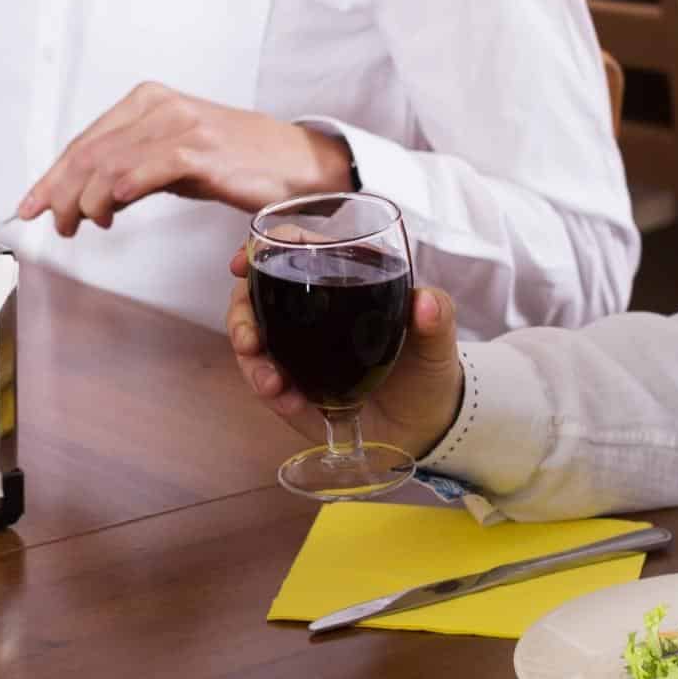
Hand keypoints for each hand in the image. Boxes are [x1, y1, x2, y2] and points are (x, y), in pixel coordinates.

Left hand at [17, 83, 353, 236]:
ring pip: (109, 163)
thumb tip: (89, 196)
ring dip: (85, 201)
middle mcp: (158, 106)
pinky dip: (119, 191)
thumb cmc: (234, 162)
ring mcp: (179, 125)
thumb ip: (130, 169)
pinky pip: (146, 170)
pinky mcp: (199, 150)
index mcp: (146, 101)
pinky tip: (108, 211)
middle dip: (60, 192)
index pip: (86, 141)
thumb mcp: (173, 159)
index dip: (52, 177)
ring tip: (81, 226)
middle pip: (89, 152)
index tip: (30, 205)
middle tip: (51, 223)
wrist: (296, 163)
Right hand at [226, 249, 466, 457]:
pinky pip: (267, 385)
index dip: (260, 252)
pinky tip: (288, 401)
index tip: (242, 263)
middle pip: (254, 298)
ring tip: (270, 382)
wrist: (424, 426)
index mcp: (339, 282)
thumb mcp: (438, 340)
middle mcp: (310, 313)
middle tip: (248, 339)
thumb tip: (426, 303)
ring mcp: (296, 352)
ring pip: (252, 343)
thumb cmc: (427, 368)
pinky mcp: (293, 390)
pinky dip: (270, 392)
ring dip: (251, 360)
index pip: (292, 253)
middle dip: (240, 315)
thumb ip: (437, 317)